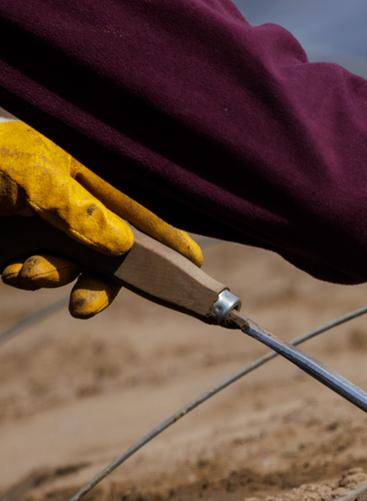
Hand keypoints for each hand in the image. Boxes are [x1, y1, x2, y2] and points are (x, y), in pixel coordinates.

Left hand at [0, 121, 202, 316]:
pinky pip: (36, 274)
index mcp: (86, 174)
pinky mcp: (15, 246)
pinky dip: (26, 277)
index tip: (194, 266)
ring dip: (54, 277)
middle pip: (112, 250)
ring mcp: (42, 226)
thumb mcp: (34, 177)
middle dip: (100, 280)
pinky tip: (7, 268)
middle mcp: (71, 202)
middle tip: (83, 306)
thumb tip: (125, 246)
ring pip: (72, 266)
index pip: (139, 210)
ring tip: (24, 273)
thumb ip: (81, 211)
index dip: (167, 239)